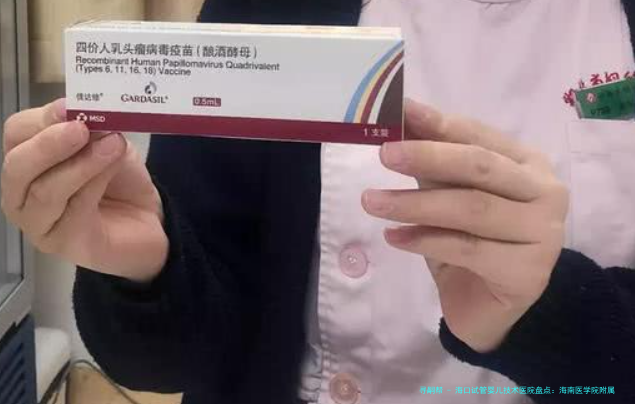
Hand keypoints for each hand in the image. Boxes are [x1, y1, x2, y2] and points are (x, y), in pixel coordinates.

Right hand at [1, 98, 167, 281]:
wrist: (150, 221)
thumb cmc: (119, 181)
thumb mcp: (107, 144)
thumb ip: (92, 130)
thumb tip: (86, 112)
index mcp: (26, 162)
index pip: (16, 135)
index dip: (41, 118)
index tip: (71, 106)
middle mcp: (21, 195)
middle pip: (17, 166)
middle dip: (48, 144)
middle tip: (80, 128)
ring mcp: (39, 224)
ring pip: (45, 191)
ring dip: (80, 164)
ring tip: (112, 144)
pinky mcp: (65, 244)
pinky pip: (74, 211)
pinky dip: (94, 184)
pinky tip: (114, 166)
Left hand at [362, 100, 568, 352]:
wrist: (486, 306)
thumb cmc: (469, 242)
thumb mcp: (449, 194)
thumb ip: (433, 163)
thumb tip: (399, 120)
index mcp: (528, 164)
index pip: (480, 136)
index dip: (439, 124)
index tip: (400, 111)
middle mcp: (545, 192)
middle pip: (480, 167)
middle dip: (428, 156)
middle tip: (384, 154)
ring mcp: (544, 233)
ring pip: (472, 209)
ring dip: (415, 203)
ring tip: (371, 201)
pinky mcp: (528, 272)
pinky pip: (468, 249)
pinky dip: (425, 240)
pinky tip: (393, 236)